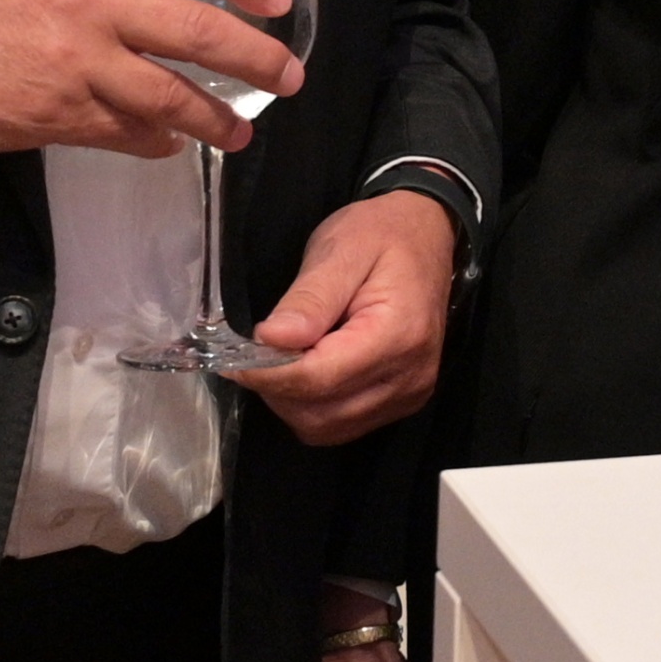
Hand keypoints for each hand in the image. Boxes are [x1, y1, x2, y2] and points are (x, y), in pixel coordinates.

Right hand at [0, 0, 295, 159]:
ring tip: (242, 129)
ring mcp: (77, 64)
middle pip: (197, 30)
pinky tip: (173, 144)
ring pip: (172, 94)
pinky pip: (131, 133)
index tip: (278, 0)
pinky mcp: (60, 117)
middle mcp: (89, 5)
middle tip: (289, 75)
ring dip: (218, 116)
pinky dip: (160, 141)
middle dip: (256, 57)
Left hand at [235, 192, 456, 443]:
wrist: (427, 234)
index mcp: (397, 334)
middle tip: (256, 355)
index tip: (232, 359)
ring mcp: (409, 393)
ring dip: (292, 403)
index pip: (318, 378)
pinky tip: (308, 372)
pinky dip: (313, 408)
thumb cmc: (382, 234)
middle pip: (320, 412)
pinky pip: (342, 425)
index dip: (268, 375)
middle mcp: (409, 375)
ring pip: (327, 427)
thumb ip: (309, 299)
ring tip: (282, 361)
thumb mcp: (341, 250)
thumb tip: (270, 339)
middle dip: (277, 390)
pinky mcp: (403, 401)